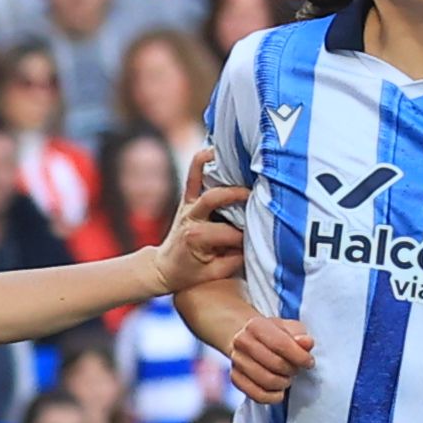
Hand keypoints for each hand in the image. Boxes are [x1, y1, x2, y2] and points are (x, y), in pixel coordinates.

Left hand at [159, 158, 249, 295]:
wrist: (163, 267)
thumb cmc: (191, 272)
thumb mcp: (215, 272)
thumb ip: (237, 260)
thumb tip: (259, 246)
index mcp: (197, 237)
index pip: (230, 232)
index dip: (247, 236)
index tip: (259, 241)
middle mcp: (190, 217)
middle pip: (214, 199)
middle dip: (237, 196)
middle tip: (258, 196)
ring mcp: (188, 205)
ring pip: (201, 181)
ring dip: (220, 169)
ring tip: (241, 160)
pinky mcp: (188, 198)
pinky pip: (193, 175)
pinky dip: (202, 160)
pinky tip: (216, 149)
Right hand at [223, 313, 317, 402]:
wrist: (249, 339)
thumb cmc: (274, 334)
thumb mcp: (290, 328)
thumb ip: (300, 335)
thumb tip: (307, 343)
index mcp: (256, 326)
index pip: (281, 344)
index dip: (299, 356)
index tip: (309, 362)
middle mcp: (242, 342)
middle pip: (274, 364)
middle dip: (292, 370)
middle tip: (297, 369)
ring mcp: (237, 361)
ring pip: (266, 381)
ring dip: (283, 383)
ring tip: (288, 377)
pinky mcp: (236, 378)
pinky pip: (256, 395)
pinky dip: (272, 397)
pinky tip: (279, 392)